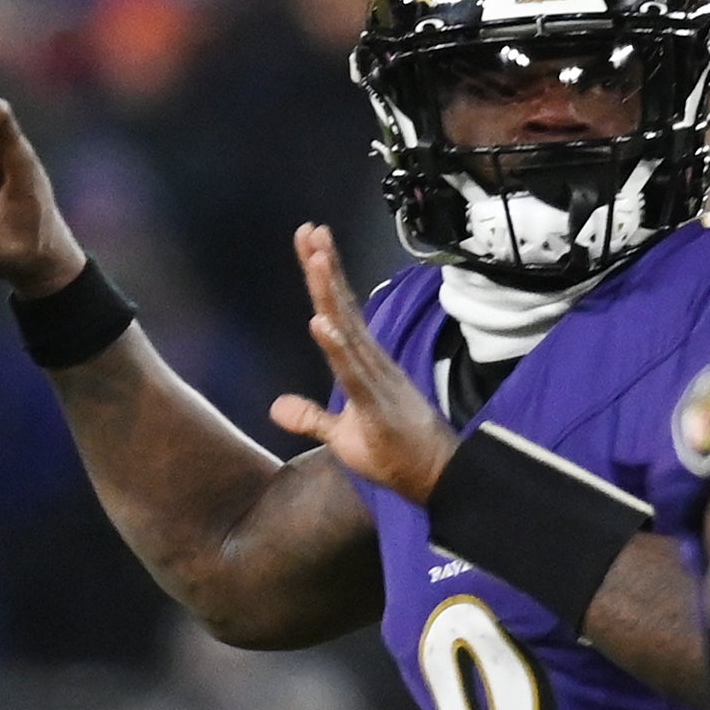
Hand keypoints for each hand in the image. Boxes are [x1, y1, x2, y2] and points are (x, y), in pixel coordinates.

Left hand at [270, 224, 460, 503]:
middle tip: (310, 231)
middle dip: (325, 269)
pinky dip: (336, 347)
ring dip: (331, 294)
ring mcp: (376, 380)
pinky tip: (321, 323)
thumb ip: (310, 417)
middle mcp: (371, 362)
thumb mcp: (340, 436)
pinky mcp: (377, 404)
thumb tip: (275, 407)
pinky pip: (353, 372)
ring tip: (318, 259)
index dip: (323, 279)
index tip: (310, 242)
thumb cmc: (393, 455)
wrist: (434, 479)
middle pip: (342, 308)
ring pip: (348, 330)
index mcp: (362, 364)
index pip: (338, 313)